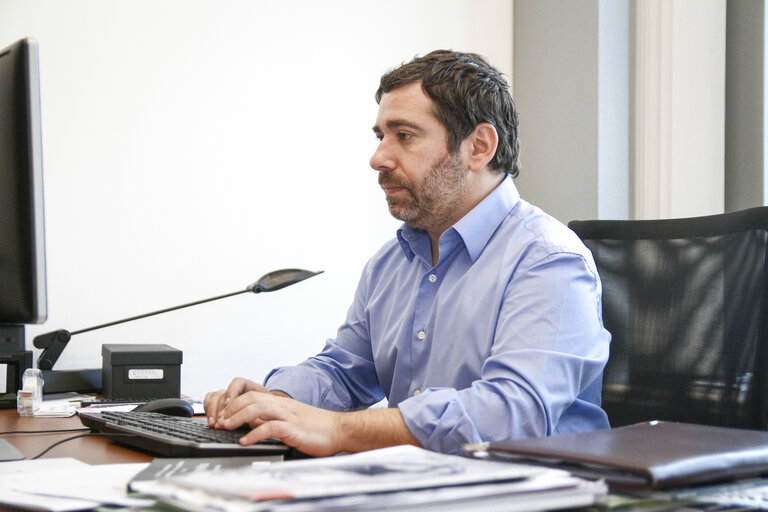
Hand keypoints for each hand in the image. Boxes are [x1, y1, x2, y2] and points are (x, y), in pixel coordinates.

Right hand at [203, 377, 269, 426]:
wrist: (267, 416)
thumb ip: (260, 417)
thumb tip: (251, 422)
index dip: (232, 392)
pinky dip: (208, 411)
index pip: (238, 382)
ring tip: (214, 424)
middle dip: (220, 409)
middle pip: (223, 393)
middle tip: (221, 422)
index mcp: (252, 388)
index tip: (229, 404)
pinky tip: (211, 422)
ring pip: (214, 397)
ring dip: (213, 411)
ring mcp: (227, 396)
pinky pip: (209, 401)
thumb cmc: (269, 415)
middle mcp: (237, 391)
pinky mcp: (220, 403)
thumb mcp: (268, 415)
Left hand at [214, 390, 342, 456]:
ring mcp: (288, 416)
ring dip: (238, 417)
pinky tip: (245, 441)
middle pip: (251, 398)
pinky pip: (270, 428)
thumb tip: (253, 425)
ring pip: (257, 408)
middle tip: (220, 420)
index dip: (235, 403)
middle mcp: (283, 406)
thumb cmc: (317, 428)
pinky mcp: (293, 429)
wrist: (339, 429)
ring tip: (226, 426)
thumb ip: (273, 420)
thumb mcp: (291, 421)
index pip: (253, 395)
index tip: (224, 415)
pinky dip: (254, 434)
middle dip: (232, 408)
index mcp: (281, 403)